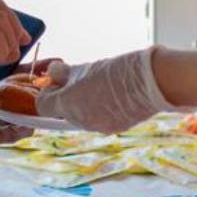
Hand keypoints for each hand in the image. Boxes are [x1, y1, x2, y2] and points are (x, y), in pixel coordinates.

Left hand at [36, 48, 169, 133]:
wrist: (153, 82)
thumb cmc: (119, 70)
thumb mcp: (88, 67)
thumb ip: (66, 73)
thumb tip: (52, 73)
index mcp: (69, 104)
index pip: (43, 106)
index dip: (48, 92)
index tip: (57, 81)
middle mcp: (81, 121)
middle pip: (62, 112)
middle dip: (66, 98)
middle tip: (77, 80)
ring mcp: (98, 128)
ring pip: (80, 117)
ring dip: (82, 104)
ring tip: (97, 86)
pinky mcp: (114, 129)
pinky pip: (97, 120)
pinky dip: (98, 110)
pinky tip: (111, 96)